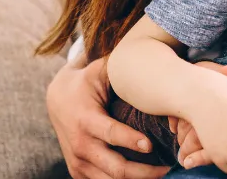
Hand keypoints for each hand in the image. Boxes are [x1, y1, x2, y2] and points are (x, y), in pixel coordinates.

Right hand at [46, 56, 168, 178]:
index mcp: (85, 120)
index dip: (131, 141)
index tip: (151, 145)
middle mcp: (80, 145)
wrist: (56, 99)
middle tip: (169, 168)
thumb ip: (119, 68)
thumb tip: (150, 60)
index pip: (111, 134)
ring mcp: (78, 163)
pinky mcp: (79, 173)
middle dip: (144, 172)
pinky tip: (145, 177)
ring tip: (163, 174)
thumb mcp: (98, 72)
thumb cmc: (85, 82)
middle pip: (116, 168)